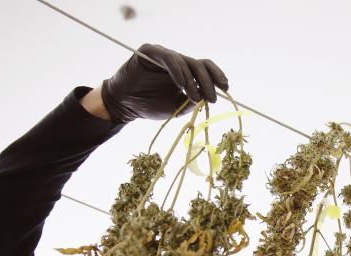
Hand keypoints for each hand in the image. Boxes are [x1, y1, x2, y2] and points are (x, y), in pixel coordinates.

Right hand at [100, 43, 229, 123]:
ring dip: (193, 81)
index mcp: (185, 73)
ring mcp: (164, 55)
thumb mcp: (177, 108)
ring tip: (194, 97)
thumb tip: (208, 97)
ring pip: (186, 62)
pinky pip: (169, 57)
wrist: (124, 104)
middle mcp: (177, 62)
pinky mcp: (150, 52)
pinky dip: (178, 71)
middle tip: (212, 98)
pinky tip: (182, 85)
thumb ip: (192, 102)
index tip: (226, 89)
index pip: (206, 68)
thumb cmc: (150, 105)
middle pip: (200, 65)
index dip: (218, 76)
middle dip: (210, 82)